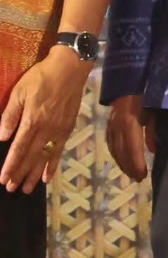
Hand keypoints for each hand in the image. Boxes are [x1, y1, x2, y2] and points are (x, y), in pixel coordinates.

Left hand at [0, 47, 92, 192]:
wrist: (70, 68)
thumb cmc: (41, 78)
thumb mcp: (19, 91)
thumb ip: (10, 115)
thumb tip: (2, 136)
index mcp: (33, 120)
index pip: (19, 148)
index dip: (10, 165)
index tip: (3, 179)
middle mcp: (47, 129)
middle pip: (31, 156)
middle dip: (20, 174)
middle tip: (11, 189)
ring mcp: (59, 130)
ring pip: (45, 157)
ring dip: (35, 174)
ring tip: (26, 189)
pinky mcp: (68, 128)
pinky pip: (59, 150)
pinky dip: (53, 165)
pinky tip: (47, 176)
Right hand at [105, 94, 156, 182]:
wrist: (129, 80)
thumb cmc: (147, 95)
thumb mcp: (153, 112)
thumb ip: (152, 132)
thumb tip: (153, 151)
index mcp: (130, 122)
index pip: (132, 148)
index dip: (137, 163)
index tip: (142, 175)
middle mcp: (117, 126)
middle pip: (122, 151)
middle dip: (130, 167)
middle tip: (138, 179)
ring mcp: (110, 125)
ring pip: (114, 149)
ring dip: (122, 163)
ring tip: (131, 174)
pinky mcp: (108, 124)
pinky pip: (110, 143)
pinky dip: (116, 154)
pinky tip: (121, 161)